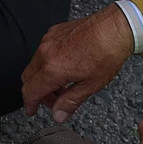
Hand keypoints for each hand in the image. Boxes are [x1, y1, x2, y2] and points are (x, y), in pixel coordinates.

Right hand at [22, 4, 135, 122]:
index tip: (32, 110)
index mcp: (52, 69)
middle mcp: (45, 53)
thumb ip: (70, 102)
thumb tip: (58, 115)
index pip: (30, 91)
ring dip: (43, 77)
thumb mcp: (90, 85)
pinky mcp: (54, 31)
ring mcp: (48, 40)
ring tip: (64, 84)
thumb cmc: (106, 54)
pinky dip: (48, 62)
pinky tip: (66, 66)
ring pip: (35, 64)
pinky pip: (43, 50)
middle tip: (54, 100)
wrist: (115, 28)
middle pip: (28, 78)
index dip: (30, 104)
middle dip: (37, 92)